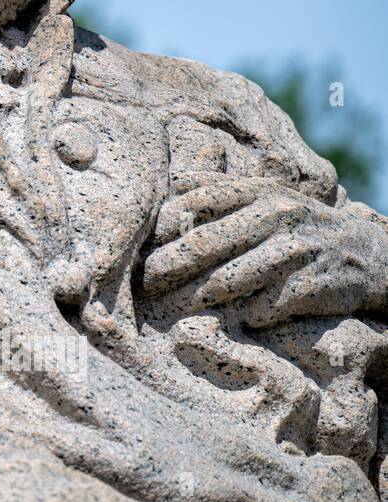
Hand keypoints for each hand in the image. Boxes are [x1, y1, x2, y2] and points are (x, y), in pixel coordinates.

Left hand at [138, 173, 387, 328]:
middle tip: (141, 284)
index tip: (136, 246)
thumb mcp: (265, 195)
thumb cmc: (298, 227)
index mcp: (258, 191)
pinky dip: (243, 315)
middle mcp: (276, 215)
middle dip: (166, 266)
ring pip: (230, 279)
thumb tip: (170, 182)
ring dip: (196, 296)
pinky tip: (233, 319)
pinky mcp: (313, 286)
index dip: (162, 225)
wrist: (369, 254)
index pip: (196, 201)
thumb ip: (218, 188)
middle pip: (206, 243)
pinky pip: (264, 306)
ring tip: (172, 306)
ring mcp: (296, 251)